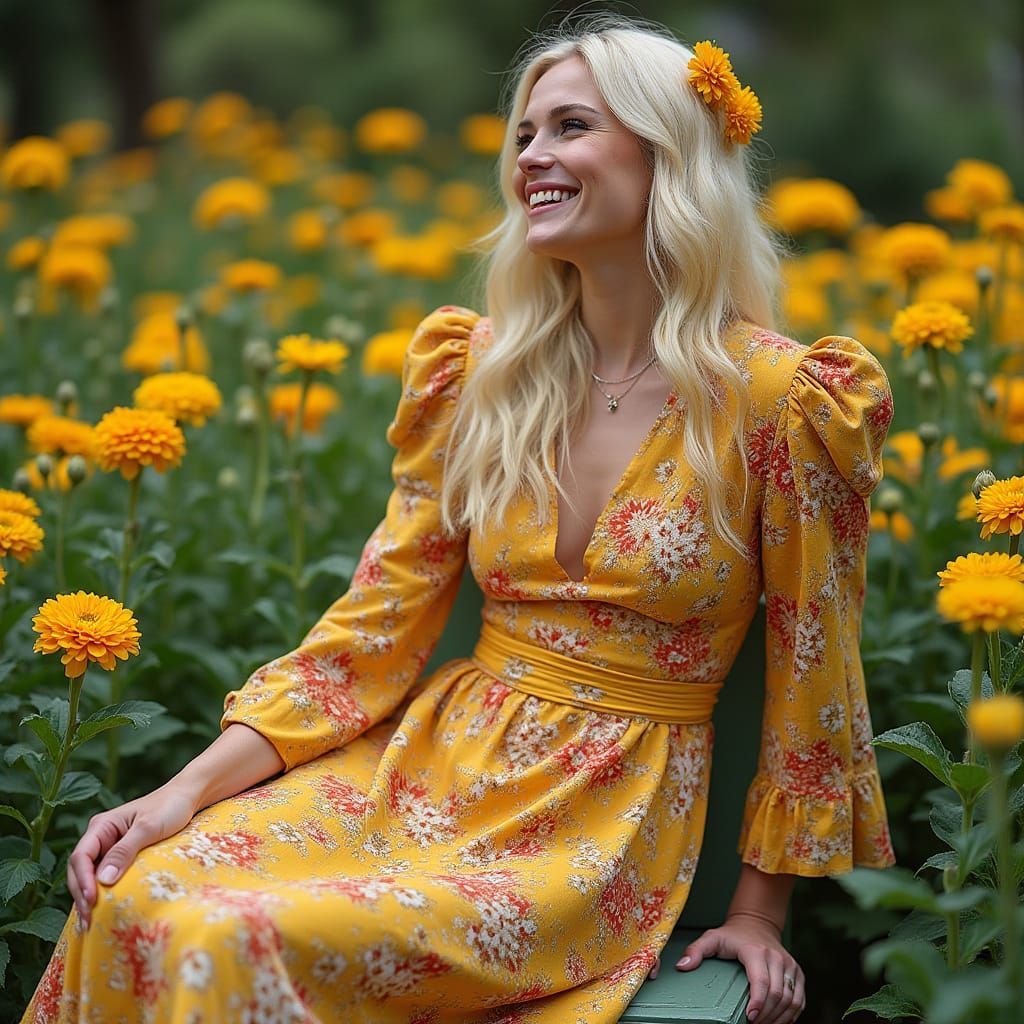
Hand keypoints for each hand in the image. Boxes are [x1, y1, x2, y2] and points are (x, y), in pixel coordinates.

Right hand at [67, 784, 197, 929]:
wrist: (187, 797)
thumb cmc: (169, 807)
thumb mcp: (148, 827)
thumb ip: (125, 851)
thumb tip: (103, 880)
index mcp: (101, 826)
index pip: (81, 856)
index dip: (82, 880)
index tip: (91, 900)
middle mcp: (100, 837)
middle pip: (80, 869)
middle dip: (81, 894)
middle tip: (88, 919)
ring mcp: (109, 847)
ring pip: (89, 876)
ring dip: (87, 898)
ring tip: (88, 923)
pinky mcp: (120, 857)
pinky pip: (104, 877)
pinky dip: (100, 893)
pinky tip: (99, 911)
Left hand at [646, 912, 804, 1022]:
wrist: (756, 922)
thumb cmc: (732, 935)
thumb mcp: (712, 938)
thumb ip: (696, 950)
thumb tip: (682, 966)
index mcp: (756, 951)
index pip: (762, 983)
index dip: (758, 1004)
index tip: (750, 1018)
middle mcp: (777, 958)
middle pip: (778, 995)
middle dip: (766, 1015)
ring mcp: (790, 965)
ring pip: (791, 1000)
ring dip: (779, 1017)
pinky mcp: (797, 973)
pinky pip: (799, 999)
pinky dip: (791, 1014)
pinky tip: (778, 1021)